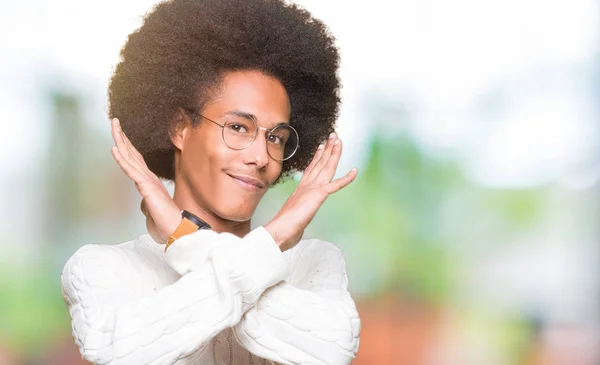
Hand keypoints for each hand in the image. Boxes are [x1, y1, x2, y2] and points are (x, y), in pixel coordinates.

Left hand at [110, 118, 180, 243]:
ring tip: (114, 126)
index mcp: (149, 182)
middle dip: (122, 137)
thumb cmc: (167, 223)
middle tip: (115, 122)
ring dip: (120, 140)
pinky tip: (114, 148)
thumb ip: (146, 204)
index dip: (127, 147)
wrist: (177, 230)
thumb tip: (143, 203)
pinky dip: (122, 159)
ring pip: (130, 157)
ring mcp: (147, 181)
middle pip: (131, 153)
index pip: (135, 161)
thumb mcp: (152, 212)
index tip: (120, 135)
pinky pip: (131, 171)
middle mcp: (148, 178)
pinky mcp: (146, 187)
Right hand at [265, 133, 356, 250]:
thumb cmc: (283, 228)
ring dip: (334, 153)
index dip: (317, 157)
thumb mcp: (292, 219)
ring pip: (327, 167)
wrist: (279, 230)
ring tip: (338, 140)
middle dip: (327, 148)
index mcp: (301, 190)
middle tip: (333, 135)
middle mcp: (307, 185)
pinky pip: (336, 185)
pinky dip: (347, 178)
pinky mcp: (319, 195)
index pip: (311, 169)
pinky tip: (355, 171)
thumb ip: (295, 219)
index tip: (321, 146)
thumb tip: (295, 228)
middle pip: (320, 163)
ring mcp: (313, 188)